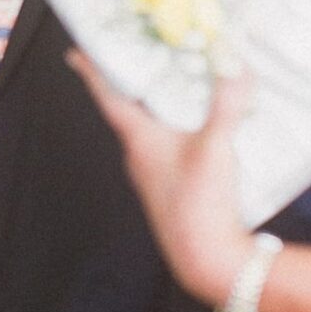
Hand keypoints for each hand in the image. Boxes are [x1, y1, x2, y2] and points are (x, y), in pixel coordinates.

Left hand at [69, 50, 253, 305]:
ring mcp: (151, 173)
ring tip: (166, 85)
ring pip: (146, 130)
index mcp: (139, 140)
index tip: (75, 53)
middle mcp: (138, 155)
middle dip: (127, 83)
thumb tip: (235, 64)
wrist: (206, 258)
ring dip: (152, 107)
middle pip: (125, 110)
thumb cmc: (201, 202)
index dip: (92, 73)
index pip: (108, 97)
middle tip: (131, 58)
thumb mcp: (216, 147)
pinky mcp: (168, 187)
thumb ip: (227, 104)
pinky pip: (163, 148)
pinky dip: (171, 129)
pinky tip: (193, 129)